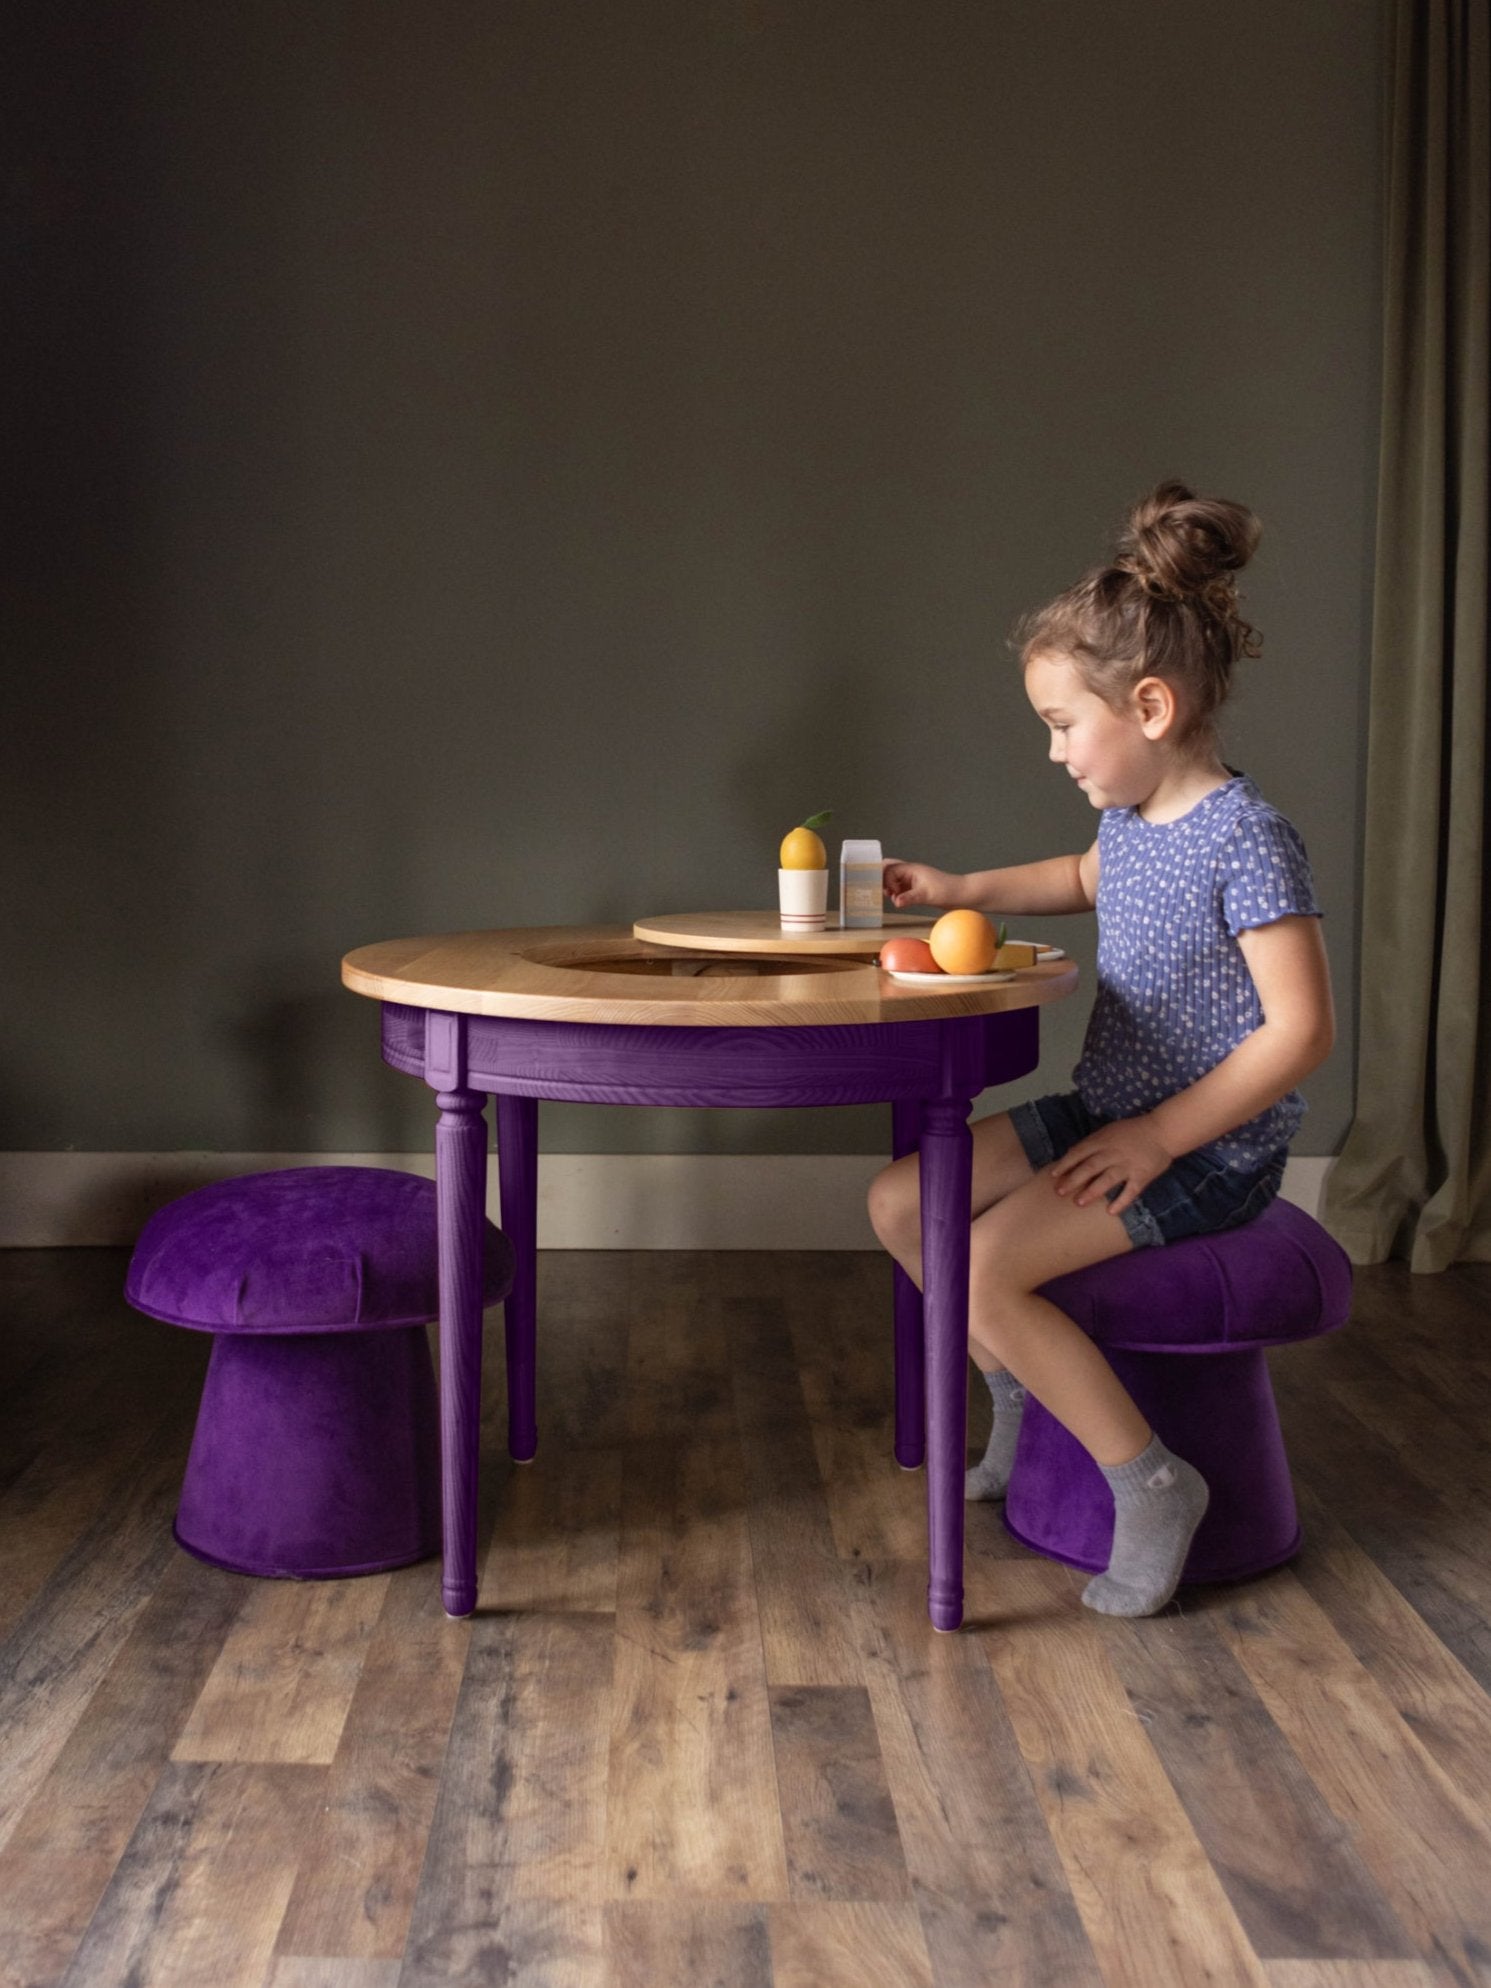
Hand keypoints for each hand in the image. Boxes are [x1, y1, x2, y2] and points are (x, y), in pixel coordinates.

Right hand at [881, 859, 962, 909]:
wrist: (961, 895)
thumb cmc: (947, 890)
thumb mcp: (926, 895)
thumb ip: (910, 897)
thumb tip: (896, 902)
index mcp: (911, 869)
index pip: (889, 869)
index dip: (887, 881)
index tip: (893, 893)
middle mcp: (910, 872)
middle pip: (889, 869)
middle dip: (883, 880)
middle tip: (884, 892)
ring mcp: (912, 880)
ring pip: (893, 879)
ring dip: (889, 888)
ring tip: (894, 898)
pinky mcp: (915, 888)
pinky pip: (900, 888)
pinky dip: (896, 894)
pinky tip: (900, 902)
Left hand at [1050, 1116, 1172, 1215]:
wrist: (1162, 1131)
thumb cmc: (1132, 1131)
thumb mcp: (1109, 1131)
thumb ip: (1092, 1143)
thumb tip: (1072, 1154)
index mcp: (1103, 1141)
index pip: (1080, 1152)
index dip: (1065, 1164)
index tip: (1053, 1175)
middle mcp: (1113, 1153)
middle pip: (1090, 1167)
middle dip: (1073, 1180)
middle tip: (1060, 1192)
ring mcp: (1128, 1165)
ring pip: (1107, 1179)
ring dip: (1092, 1191)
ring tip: (1079, 1202)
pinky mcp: (1142, 1176)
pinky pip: (1130, 1191)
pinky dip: (1121, 1202)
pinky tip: (1111, 1212)